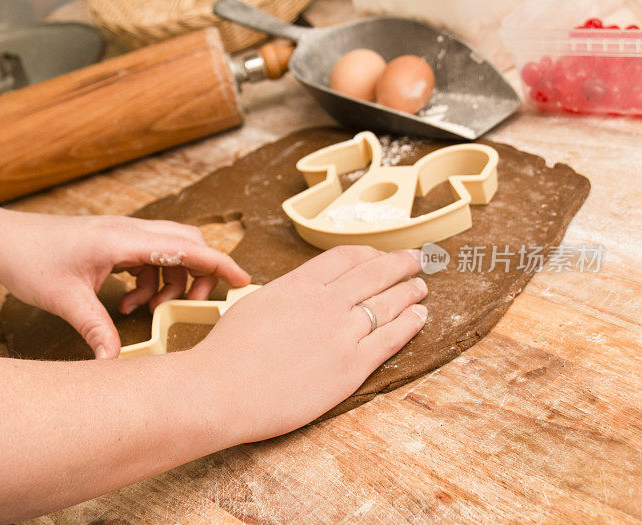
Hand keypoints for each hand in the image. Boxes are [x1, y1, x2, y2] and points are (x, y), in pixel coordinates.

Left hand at [0, 213, 249, 358]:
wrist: (1, 240)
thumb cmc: (29, 260)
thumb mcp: (65, 300)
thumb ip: (96, 329)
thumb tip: (115, 362)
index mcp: (124, 240)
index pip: (186, 248)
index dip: (220, 264)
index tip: (244, 280)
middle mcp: (129, 231)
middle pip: (187, 244)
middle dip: (198, 275)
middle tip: (189, 306)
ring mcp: (122, 234)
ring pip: (169, 252)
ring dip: (168, 283)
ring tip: (143, 311)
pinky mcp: (114, 242)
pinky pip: (149, 258)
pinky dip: (149, 281)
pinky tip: (126, 302)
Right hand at [193, 246, 426, 441]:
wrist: (222, 390)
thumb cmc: (227, 352)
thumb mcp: (256, 304)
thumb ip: (287, 295)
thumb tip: (301, 293)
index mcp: (299, 284)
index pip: (346, 258)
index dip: (369, 254)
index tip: (379, 255)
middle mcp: (326, 302)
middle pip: (375, 274)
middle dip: (399, 264)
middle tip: (415, 259)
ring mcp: (342, 334)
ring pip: (388, 304)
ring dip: (410, 292)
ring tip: (421, 288)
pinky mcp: (351, 367)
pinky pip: (391, 339)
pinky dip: (410, 324)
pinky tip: (420, 317)